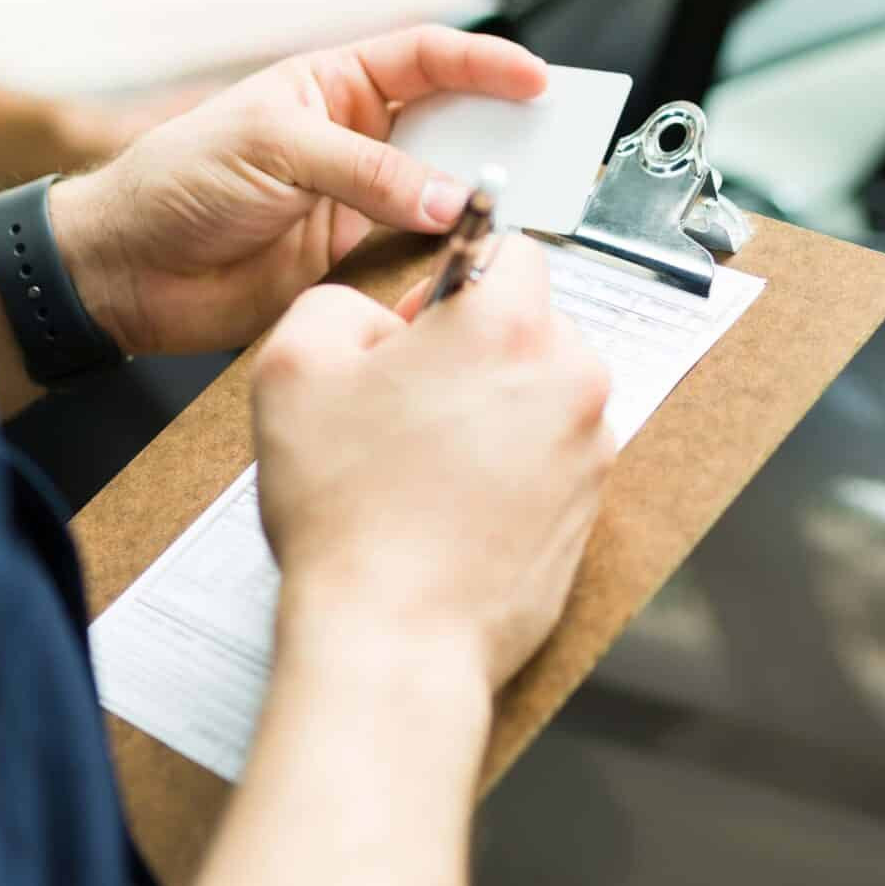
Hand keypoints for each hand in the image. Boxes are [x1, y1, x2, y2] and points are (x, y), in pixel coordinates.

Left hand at [52, 27, 545, 357]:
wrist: (128, 271)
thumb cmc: (178, 181)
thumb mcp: (274, 151)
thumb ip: (366, 172)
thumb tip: (448, 198)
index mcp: (335, 87)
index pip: (427, 60)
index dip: (486, 65)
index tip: (537, 80)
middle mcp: (359, 139)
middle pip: (453, 125)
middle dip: (504, 132)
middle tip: (555, 145)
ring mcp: (362, 200)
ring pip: (445, 192)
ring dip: (483, 198)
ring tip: (526, 203)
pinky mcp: (357, 260)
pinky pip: (421, 252)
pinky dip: (451, 255)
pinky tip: (474, 255)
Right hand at [251, 239, 613, 688]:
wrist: (395, 636)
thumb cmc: (348, 512)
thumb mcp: (292, 368)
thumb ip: (336, 305)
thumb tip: (376, 318)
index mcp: (508, 326)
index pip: (511, 249)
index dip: (452, 280)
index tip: (417, 328)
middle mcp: (569, 378)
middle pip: (532, 325)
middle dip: (477, 349)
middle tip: (409, 404)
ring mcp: (590, 448)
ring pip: (545, 393)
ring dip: (498, 409)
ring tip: (427, 465)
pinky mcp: (592, 507)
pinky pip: (554, 457)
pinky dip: (515, 468)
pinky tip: (456, 505)